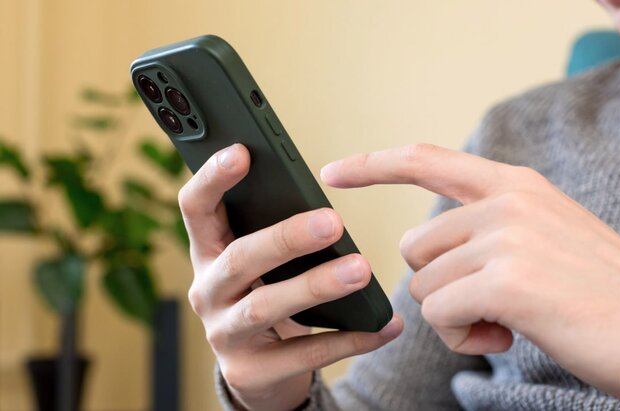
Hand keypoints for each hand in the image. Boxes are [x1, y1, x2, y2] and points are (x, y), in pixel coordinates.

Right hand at [180, 144, 402, 410]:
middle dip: (286, 238)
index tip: (242, 151)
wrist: (260, 370)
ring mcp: (224, 333)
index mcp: (209, 250)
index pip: (195, 207)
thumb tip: (322, 202)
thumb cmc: (267, 292)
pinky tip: (384, 325)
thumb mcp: (263, 260)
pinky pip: (304, 354)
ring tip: (361, 270)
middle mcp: (208, 289)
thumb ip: (274, 227)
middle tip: (334, 221)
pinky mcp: (251, 372)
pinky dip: (349, 338)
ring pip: (267, 306)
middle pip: (240, 257)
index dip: (213, 178)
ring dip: (317, 285)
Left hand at [321, 143, 619, 406]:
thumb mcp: (545, 238)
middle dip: (439, 285)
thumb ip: (489, 231)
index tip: (333, 171)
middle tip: (490, 306)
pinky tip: (507, 335)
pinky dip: (463, 336)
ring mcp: (507, 236)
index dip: (374, 165)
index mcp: (517, 185)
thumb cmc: (604, 296)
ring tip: (508, 320)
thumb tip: (430, 255)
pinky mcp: (507, 279)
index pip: (427, 160)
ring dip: (455, 315)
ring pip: (424, 284)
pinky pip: (440, 314)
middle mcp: (507, 201)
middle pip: (416, 246)